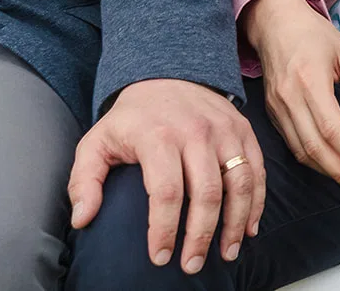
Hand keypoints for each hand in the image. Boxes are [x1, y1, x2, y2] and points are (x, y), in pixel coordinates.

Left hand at [68, 78, 264, 273]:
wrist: (167, 73)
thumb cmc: (131, 119)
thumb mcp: (96, 141)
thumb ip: (84, 180)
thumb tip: (82, 219)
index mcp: (158, 136)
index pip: (166, 192)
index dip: (164, 230)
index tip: (159, 258)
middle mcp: (196, 132)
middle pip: (207, 193)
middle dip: (200, 236)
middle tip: (191, 266)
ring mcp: (224, 130)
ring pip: (240, 182)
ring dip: (236, 223)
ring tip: (227, 254)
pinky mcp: (242, 130)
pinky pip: (257, 169)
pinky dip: (257, 201)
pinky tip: (250, 228)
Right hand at [240, 0, 339, 198]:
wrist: (274, 22)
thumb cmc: (315, 35)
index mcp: (310, 81)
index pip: (331, 127)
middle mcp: (290, 98)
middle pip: (314, 145)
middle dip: (339, 171)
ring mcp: (277, 107)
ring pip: (300, 149)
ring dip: (325, 170)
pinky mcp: (271, 112)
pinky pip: (290, 143)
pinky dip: (310, 159)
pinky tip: (328, 166)